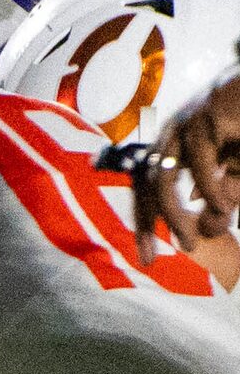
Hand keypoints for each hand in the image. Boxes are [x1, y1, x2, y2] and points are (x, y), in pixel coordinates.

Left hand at [121, 68, 239, 255]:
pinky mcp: (207, 115)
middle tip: (157, 257)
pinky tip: (222, 207)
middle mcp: (170, 133)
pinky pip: (200, 161)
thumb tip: (206, 233)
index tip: (147, 259)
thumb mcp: (237, 168)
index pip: (145, 188)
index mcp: (172, 144)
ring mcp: (185, 123)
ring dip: (175, 214)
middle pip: (144, 185)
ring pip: (164, 177)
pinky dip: (209, 189)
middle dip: (147, 224)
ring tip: (192, 241)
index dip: (143, 223)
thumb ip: (224, 197)